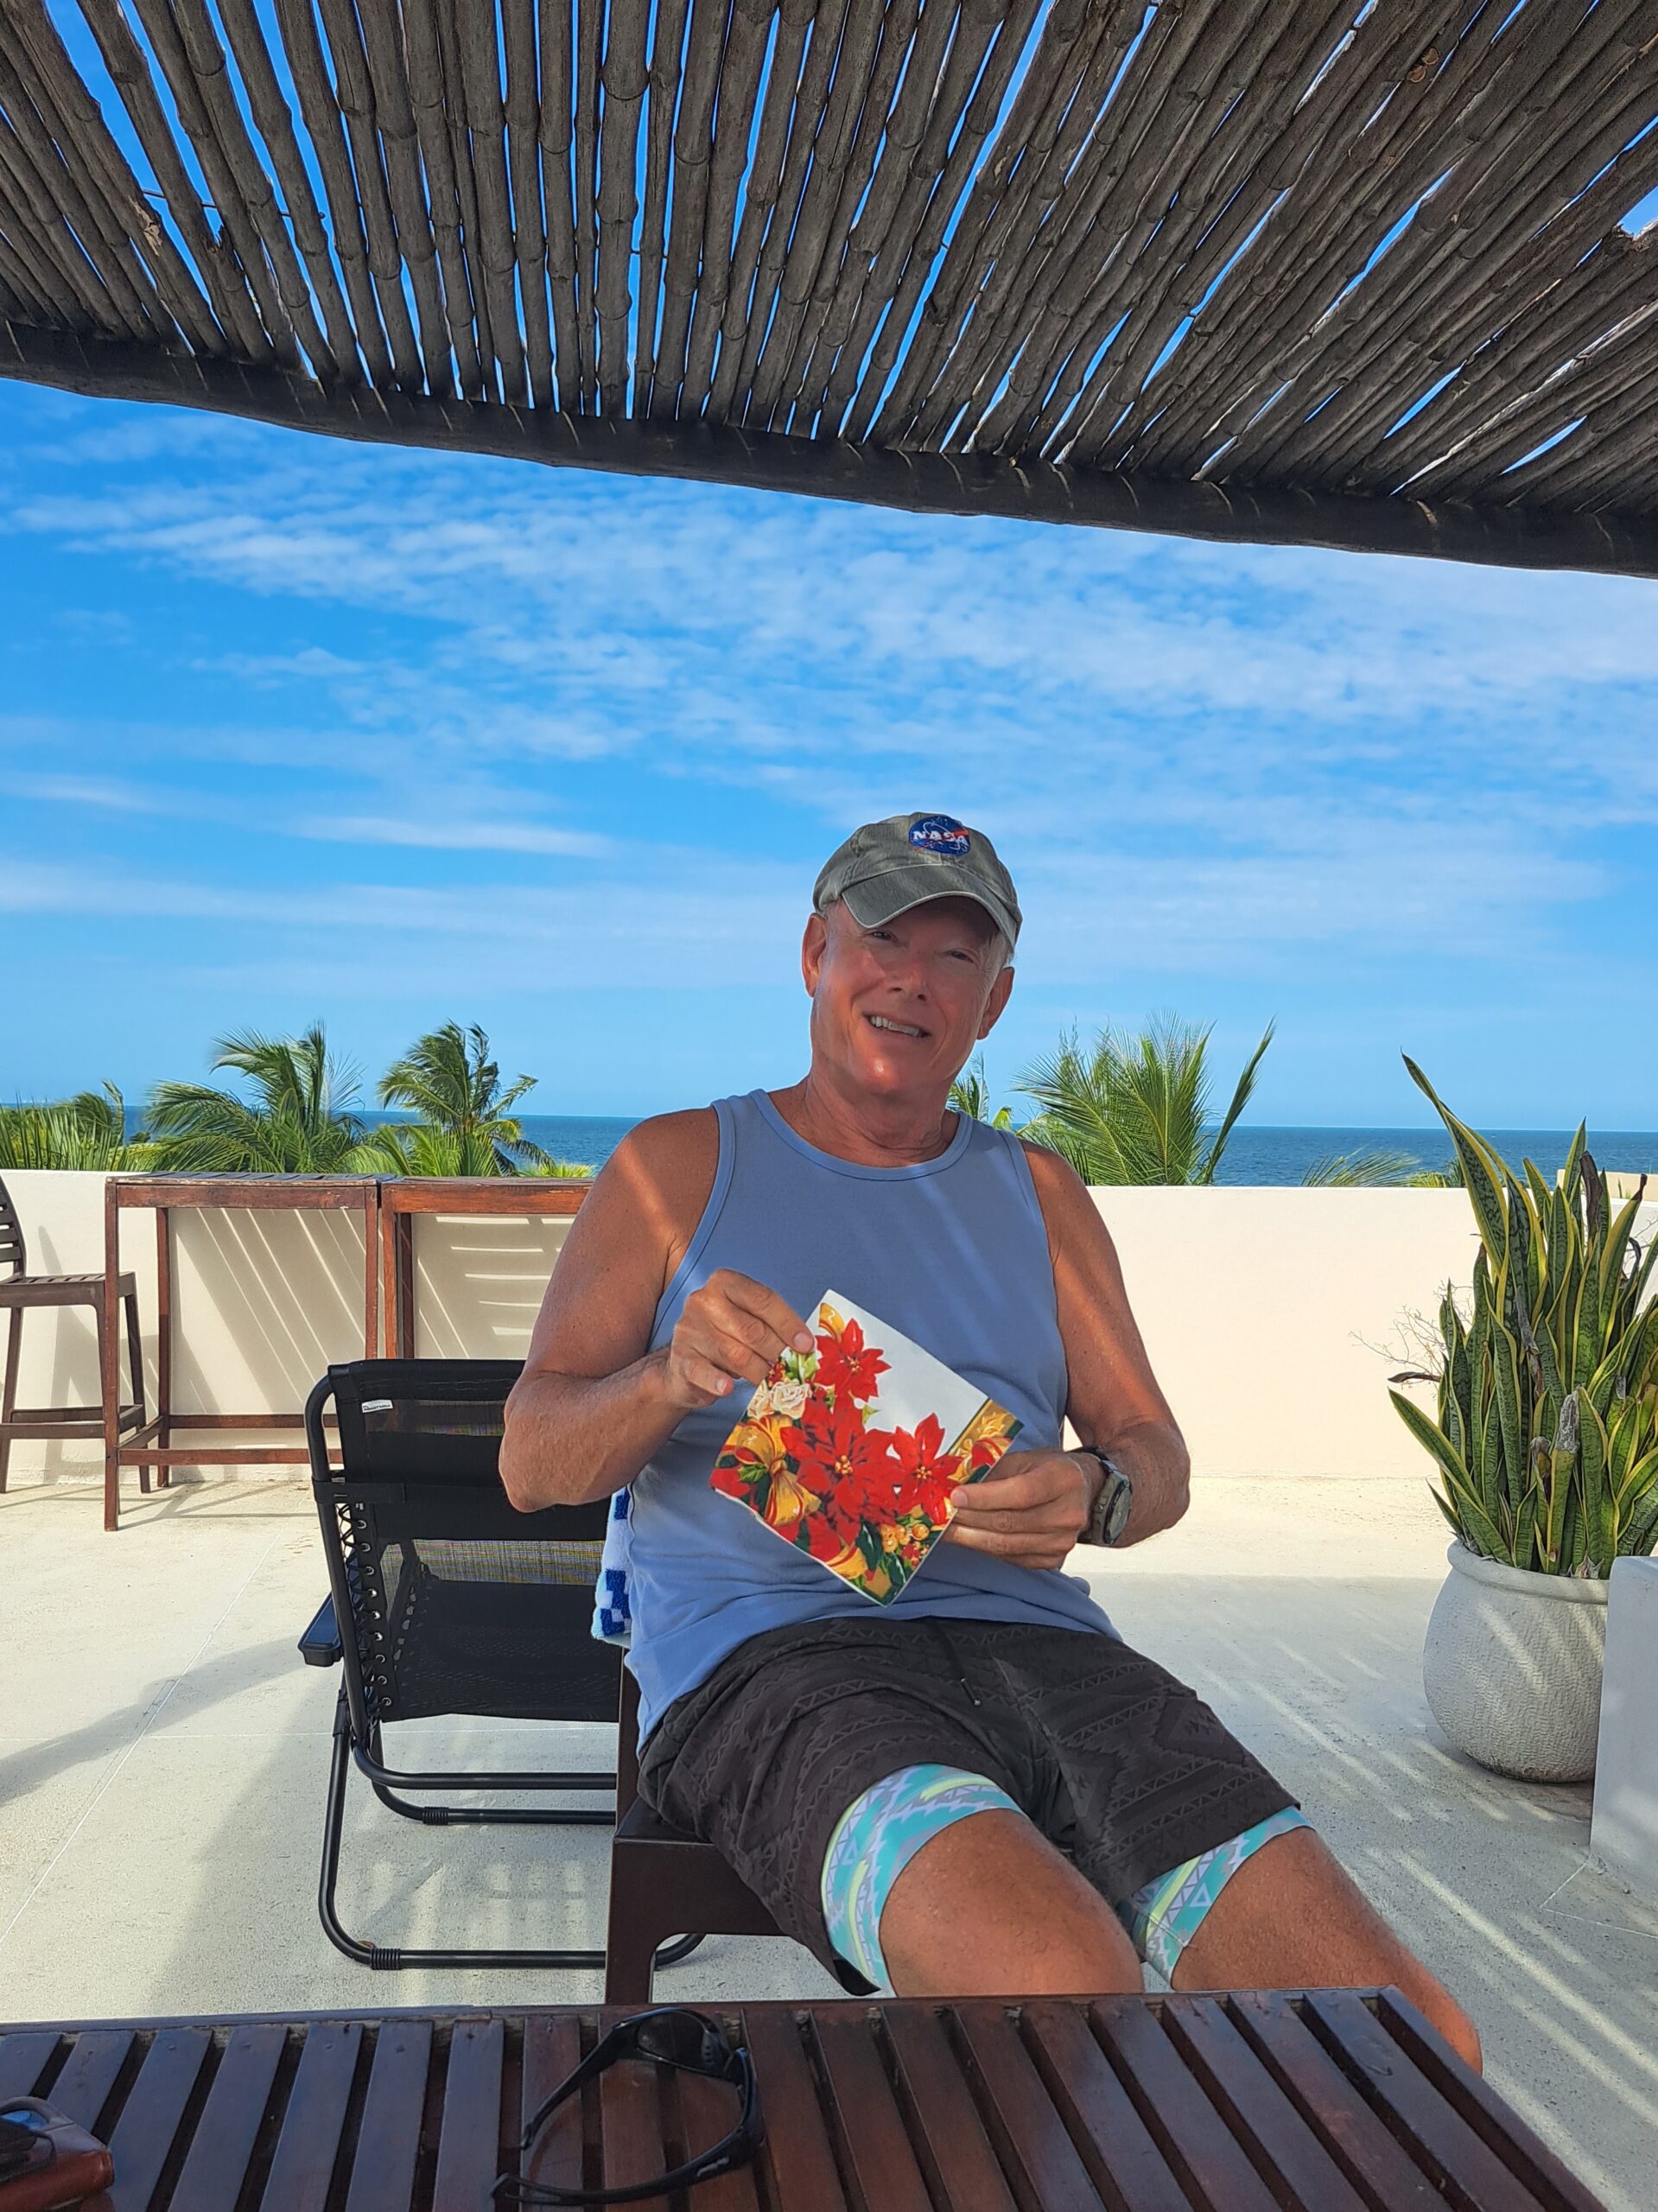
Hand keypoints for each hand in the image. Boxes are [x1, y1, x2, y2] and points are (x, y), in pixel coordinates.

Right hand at [659, 1269, 813, 1411]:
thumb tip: (805, 1345)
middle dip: (778, 1351)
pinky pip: (703, 1371)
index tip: (806, 1344)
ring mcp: (689, 1328)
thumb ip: (771, 1326)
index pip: (763, 1299)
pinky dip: (718, 1381)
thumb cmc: (725, 1337)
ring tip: (774, 1381)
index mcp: (725, 1283)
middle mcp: (704, 1300)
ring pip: (734, 1353)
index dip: (788, 1323)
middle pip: (751, 1328)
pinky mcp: (680, 1357)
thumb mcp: (747, 1321)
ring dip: (759, 1371)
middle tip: (794, 1369)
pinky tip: (728, 1388)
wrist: (687, 1362)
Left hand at [943, 1449, 1098, 1569]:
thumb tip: (956, 1482)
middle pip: (1010, 1523)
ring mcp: (1062, 1541)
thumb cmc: (1051, 1470)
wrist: (1085, 1491)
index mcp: (1063, 1479)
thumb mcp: (1026, 1458)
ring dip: (972, 1538)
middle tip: (942, 1515)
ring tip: (947, 1530)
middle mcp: (1068, 1513)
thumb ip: (994, 1469)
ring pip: (1007, 1545)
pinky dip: (986, 1549)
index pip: (1021, 1493)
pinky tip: (969, 1539)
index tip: (956, 1497)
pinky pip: (1012, 1557)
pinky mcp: (1053, 1559)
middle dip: (970, 1520)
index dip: (985, 1497)